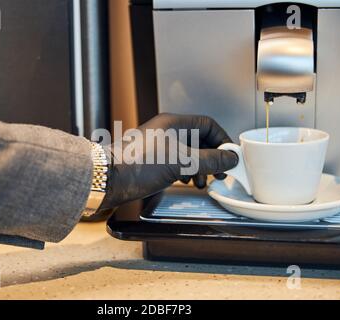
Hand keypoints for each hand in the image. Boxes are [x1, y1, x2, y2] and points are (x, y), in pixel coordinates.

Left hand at [100, 113, 237, 208]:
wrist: (109, 178)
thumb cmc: (139, 164)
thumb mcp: (181, 162)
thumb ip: (209, 160)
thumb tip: (230, 158)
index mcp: (174, 123)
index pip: (208, 125)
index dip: (222, 140)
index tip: (229, 157)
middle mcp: (167, 131)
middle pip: (199, 140)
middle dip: (212, 158)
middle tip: (219, 173)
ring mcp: (160, 146)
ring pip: (189, 153)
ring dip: (200, 167)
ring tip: (202, 182)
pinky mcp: (154, 160)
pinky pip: (178, 162)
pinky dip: (186, 172)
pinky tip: (186, 182)